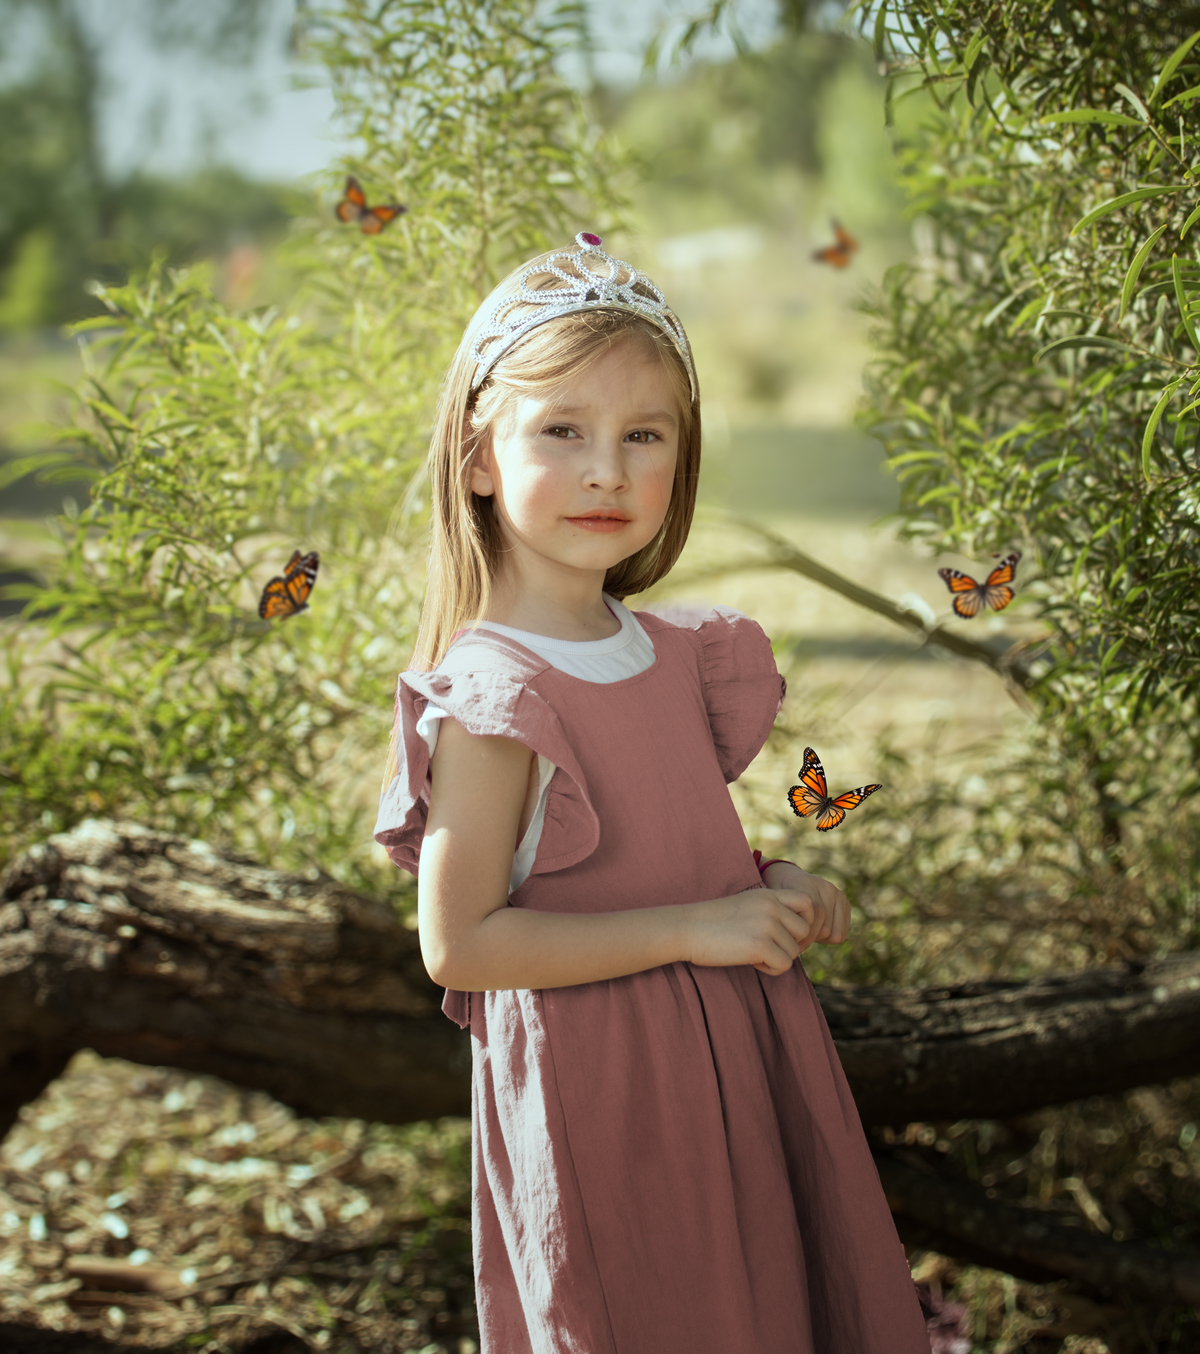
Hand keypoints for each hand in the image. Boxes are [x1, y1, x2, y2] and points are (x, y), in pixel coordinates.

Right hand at [681, 889, 813, 975]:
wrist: (687, 928)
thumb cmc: (713, 921)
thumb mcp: (747, 904)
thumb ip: (772, 910)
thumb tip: (799, 932)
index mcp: (769, 894)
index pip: (808, 903)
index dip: (803, 921)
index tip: (786, 932)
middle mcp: (772, 907)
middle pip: (804, 932)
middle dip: (790, 944)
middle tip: (767, 947)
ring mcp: (767, 925)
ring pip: (794, 952)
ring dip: (777, 958)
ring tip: (753, 953)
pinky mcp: (760, 946)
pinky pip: (784, 966)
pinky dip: (770, 969)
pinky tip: (752, 961)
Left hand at [760, 861, 849, 946]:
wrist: (787, 877)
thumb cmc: (777, 896)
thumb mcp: (773, 904)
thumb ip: (782, 919)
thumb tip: (788, 946)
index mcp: (807, 884)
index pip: (814, 918)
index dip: (803, 936)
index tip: (790, 942)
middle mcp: (826, 887)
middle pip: (825, 928)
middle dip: (809, 939)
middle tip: (796, 942)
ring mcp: (837, 894)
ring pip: (835, 933)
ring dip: (819, 939)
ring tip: (805, 933)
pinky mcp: (844, 903)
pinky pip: (842, 933)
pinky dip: (829, 938)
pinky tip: (816, 931)